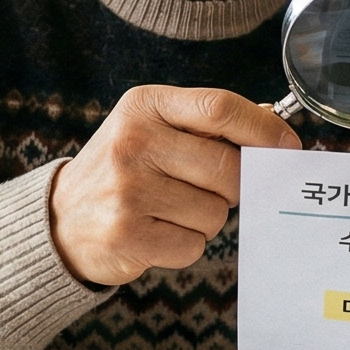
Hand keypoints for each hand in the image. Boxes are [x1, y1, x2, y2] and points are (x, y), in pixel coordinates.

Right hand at [48, 86, 299, 286]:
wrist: (61, 219)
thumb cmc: (124, 169)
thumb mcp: (154, 129)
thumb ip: (208, 125)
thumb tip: (274, 126)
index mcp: (145, 105)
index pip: (220, 107)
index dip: (264, 129)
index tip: (288, 147)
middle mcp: (133, 142)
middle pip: (227, 167)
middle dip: (236, 185)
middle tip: (214, 189)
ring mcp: (128, 190)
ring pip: (215, 212)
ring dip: (206, 218)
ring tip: (171, 210)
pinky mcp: (128, 235)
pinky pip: (194, 244)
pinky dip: (186, 244)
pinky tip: (158, 232)